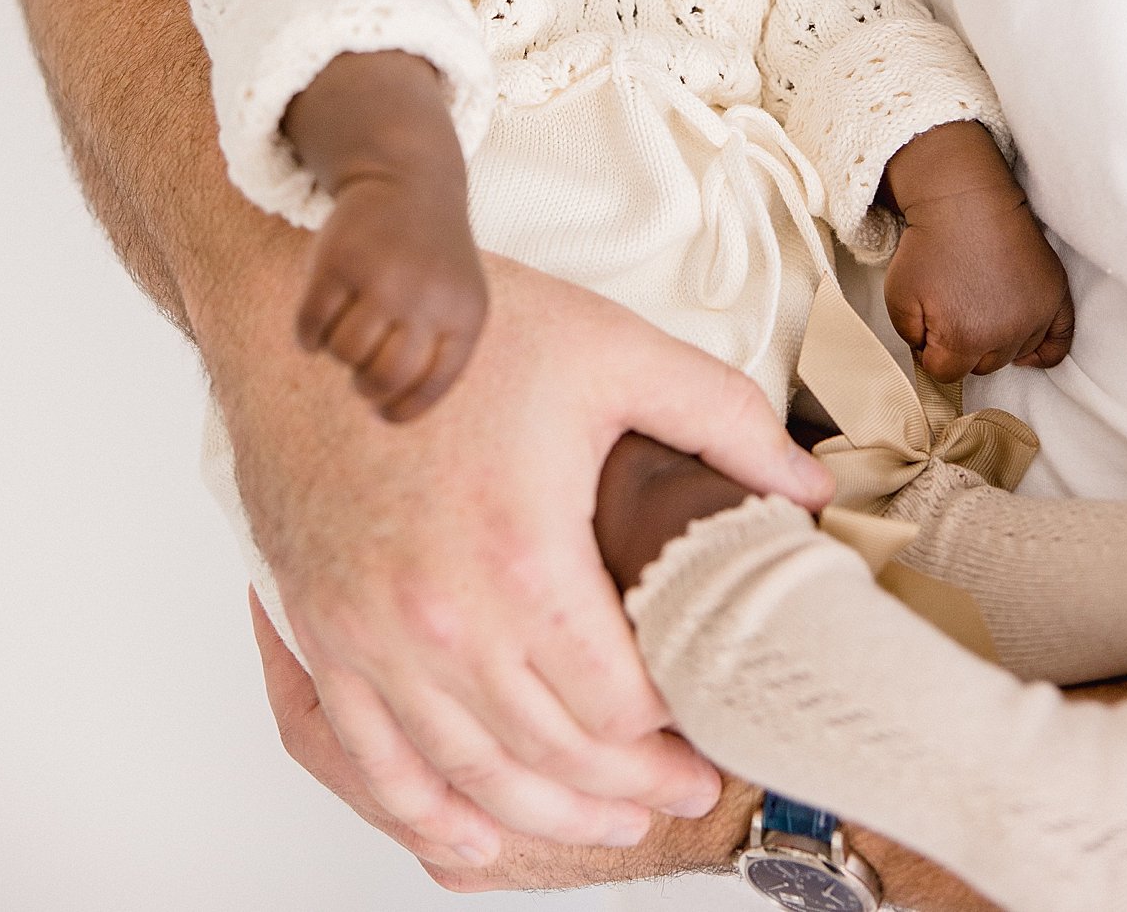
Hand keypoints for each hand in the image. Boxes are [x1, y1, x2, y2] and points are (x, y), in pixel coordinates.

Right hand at [204, 237, 831, 867]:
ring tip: (606, 819)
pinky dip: (423, 814)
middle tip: (681, 792)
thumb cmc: (461, 325)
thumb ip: (723, 420)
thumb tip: (805, 489)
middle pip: (552, 755)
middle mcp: (440, 620)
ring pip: (468, 777)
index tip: (713, 736)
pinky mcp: (321, 629)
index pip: (619, 704)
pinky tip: (469, 830)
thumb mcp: (615, 350)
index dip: (677, 735)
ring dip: (545, 815)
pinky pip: (370, 760)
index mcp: (523, 559)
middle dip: (628, 789)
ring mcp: (370, 634)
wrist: (330, 297)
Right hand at [297, 177, 487, 421]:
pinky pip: (311, 325)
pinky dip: (307, 337)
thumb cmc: (430, 261)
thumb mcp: (455, 302)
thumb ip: (436, 357)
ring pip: (345, 352)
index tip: (381, 409)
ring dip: (338, 353)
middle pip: (383, 377)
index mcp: (464, 314)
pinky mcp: (339, 258)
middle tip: (360, 375)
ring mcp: (383, 275)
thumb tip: (390, 416)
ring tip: (345, 331)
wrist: (409, 182)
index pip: (429, 386)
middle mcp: (427, 296)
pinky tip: (314, 326)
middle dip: (365, 387)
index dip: (399, 409)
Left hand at [882, 122, 1074, 382]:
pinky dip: (1043, 349)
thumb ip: (909, 337)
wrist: (965, 198)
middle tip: (953, 308)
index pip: (946, 373)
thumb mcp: (897, 295)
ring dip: (997, 340)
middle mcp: (1006, 335)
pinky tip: (1028, 348)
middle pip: (982, 366)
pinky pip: (1058, 343)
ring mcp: (1036, 316)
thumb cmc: (928, 244)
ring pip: (1014, 353)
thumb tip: (929, 352)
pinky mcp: (1055, 296)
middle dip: (963, 346)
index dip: (930, 350)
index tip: (927, 325)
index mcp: (965, 340)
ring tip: (980, 304)